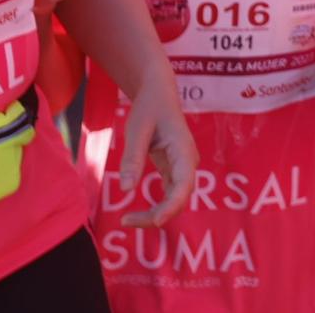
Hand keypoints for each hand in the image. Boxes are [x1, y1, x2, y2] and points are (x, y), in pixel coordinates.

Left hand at [115, 73, 197, 226]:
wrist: (158, 94)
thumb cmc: (149, 108)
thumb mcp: (137, 130)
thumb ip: (133, 158)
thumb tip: (126, 190)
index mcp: (184, 151)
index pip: (184, 184)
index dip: (172, 205)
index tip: (156, 221)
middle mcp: (188, 163)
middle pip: (180, 198)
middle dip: (158, 215)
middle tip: (126, 221)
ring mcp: (182, 168)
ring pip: (176, 200)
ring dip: (156, 214)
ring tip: (128, 220)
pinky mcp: (174, 171)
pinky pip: (169, 195)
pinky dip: (156, 207)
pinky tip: (136, 214)